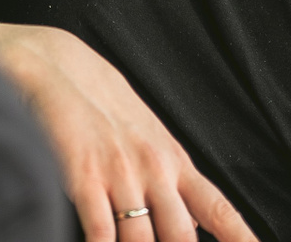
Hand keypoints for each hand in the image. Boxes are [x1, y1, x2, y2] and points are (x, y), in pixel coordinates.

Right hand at [0, 22, 258, 241]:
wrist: (52, 66)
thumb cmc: (96, 99)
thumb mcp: (145, 133)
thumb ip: (168, 175)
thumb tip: (193, 216)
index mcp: (172, 159)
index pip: (216, 208)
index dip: (239, 236)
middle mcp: (154, 170)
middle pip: (181, 236)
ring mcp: (120, 175)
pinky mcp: (84, 178)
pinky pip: (102, 233)